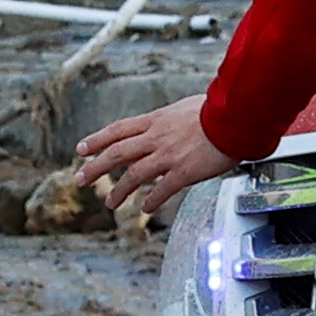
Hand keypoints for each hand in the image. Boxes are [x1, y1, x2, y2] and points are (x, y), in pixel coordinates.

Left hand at [75, 94, 238, 223]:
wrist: (235, 117)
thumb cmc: (217, 110)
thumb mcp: (184, 107)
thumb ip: (170, 119)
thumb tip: (166, 124)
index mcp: (156, 120)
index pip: (118, 130)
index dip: (97, 140)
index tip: (81, 149)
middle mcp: (157, 137)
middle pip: (117, 153)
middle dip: (95, 167)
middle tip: (80, 179)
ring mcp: (168, 155)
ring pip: (134, 175)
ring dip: (119, 191)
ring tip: (110, 202)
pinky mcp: (184, 171)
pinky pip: (162, 190)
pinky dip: (151, 200)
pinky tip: (146, 208)